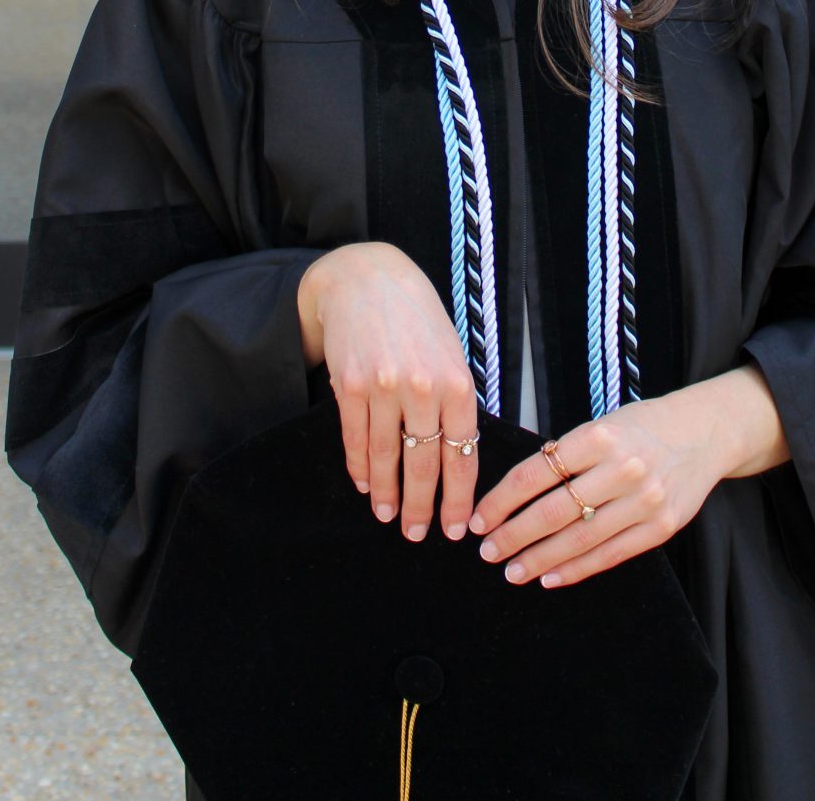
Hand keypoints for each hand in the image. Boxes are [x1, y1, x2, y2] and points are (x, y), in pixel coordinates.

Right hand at [297, 242, 477, 544]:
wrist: (367, 279)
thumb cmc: (416, 318)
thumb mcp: (450, 352)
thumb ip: (455, 401)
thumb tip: (459, 458)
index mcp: (457, 382)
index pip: (463, 455)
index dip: (459, 498)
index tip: (456, 528)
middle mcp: (424, 387)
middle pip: (424, 464)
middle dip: (423, 507)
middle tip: (419, 535)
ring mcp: (385, 387)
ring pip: (387, 458)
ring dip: (389, 494)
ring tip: (389, 517)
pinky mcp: (351, 386)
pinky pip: (356, 440)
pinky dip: (360, 468)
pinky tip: (366, 484)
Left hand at [467, 366, 787, 589]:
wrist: (703, 432)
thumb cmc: (642, 428)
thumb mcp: (603, 425)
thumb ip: (567, 455)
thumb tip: (516, 493)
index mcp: (599, 436)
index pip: (536, 473)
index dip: (501, 501)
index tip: (479, 519)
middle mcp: (622, 467)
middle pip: (553, 511)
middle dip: (513, 535)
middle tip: (487, 551)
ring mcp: (644, 500)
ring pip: (579, 539)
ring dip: (539, 558)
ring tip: (512, 570)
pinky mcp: (661, 527)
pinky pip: (610, 555)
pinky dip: (576, 570)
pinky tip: (550, 578)